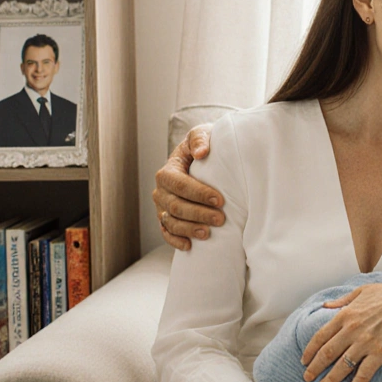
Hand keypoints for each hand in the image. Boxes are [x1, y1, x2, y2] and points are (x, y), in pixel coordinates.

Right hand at [152, 125, 224, 250]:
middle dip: (198, 213)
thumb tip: (202, 152)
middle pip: (175, 206)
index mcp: (168, 171)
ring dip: (189, 229)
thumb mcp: (202, 135)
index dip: (198, 193)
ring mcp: (162, 207)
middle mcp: (161, 191)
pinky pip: (167, 233)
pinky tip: (189, 246)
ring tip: (208, 234)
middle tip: (221, 219)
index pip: (179, 184)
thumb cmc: (203, 146)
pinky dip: (176, 241)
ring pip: (171, 222)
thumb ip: (200, 139)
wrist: (203, 158)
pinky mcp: (167, 220)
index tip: (219, 199)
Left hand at [301, 279, 381, 381]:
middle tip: (306, 380)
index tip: (304, 361)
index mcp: (346, 315)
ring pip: (340, 367)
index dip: (310, 351)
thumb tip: (326, 305)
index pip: (320, 336)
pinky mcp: (380, 354)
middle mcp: (351, 330)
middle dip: (314, 369)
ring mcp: (365, 343)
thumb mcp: (363, 290)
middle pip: (326, 354)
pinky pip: (363, 376)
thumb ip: (343, 300)